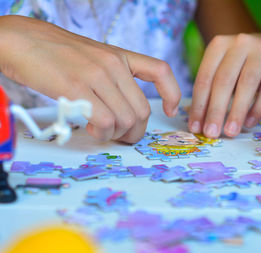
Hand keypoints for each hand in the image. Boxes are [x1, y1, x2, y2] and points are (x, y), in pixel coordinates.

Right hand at [0, 15, 179, 142]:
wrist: (20, 40)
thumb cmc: (55, 53)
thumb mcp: (94, 57)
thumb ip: (112, 78)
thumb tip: (123, 111)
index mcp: (120, 56)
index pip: (160, 71)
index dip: (172, 94)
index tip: (171, 110)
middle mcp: (113, 65)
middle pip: (142, 110)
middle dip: (135, 132)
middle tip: (120, 136)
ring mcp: (97, 76)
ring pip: (127, 119)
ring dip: (117, 135)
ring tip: (102, 132)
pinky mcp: (77, 88)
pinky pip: (105, 122)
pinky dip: (103, 133)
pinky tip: (91, 129)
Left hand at [189, 33, 260, 137]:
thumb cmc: (242, 64)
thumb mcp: (224, 68)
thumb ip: (212, 90)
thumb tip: (199, 124)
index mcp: (218, 44)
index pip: (204, 78)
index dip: (199, 105)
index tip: (195, 127)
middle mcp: (240, 42)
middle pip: (224, 81)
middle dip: (216, 110)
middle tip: (211, 133)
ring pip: (247, 84)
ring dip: (237, 112)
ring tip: (230, 132)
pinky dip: (258, 108)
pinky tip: (249, 123)